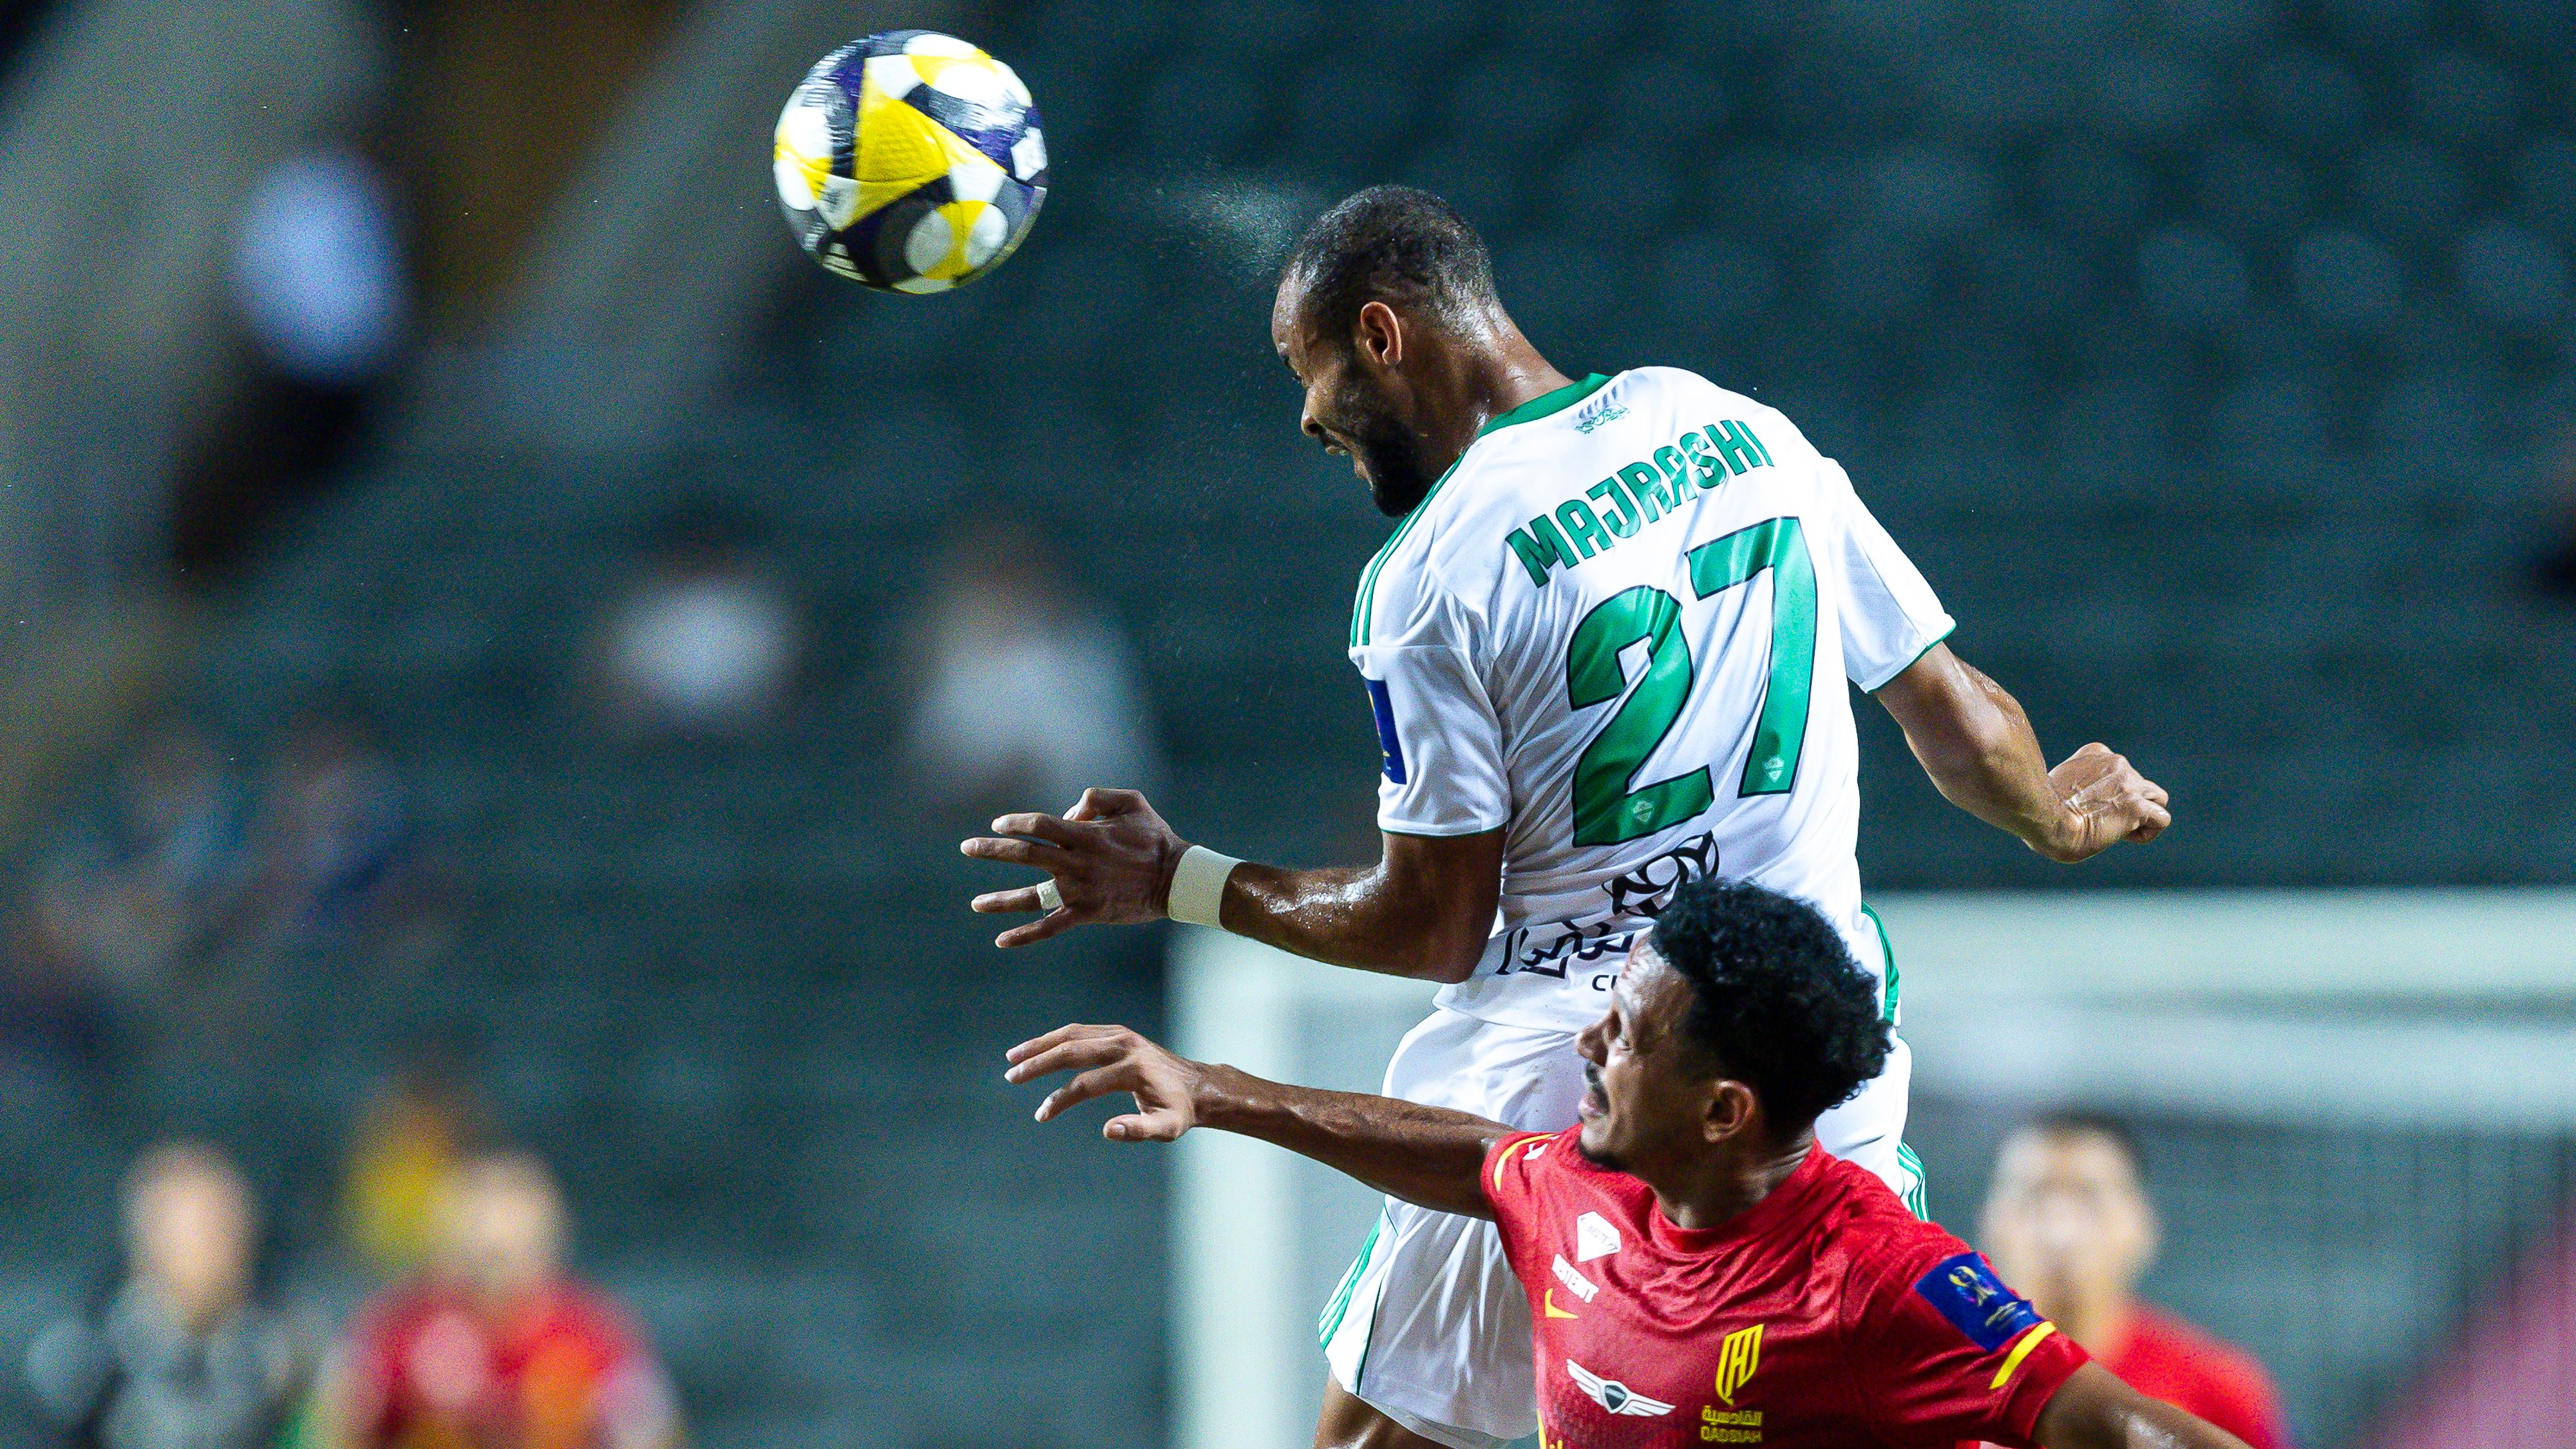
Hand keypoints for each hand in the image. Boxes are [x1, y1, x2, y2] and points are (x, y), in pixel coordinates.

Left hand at [960, 788, 1186, 947]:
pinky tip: (1002, 940)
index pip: (1039, 825)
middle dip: (991, 850)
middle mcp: (1076, 863)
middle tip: (967, 847)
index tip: (999, 824)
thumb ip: (1097, 796)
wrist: (1175, 879)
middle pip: (1024, 854)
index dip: (1016, 823)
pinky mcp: (1087, 913)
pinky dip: (1025, 935)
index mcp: (1085, 835)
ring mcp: (1079, 891)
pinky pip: (1050, 926)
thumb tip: (1070, 810)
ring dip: (1000, 900)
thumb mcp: (1132, 802)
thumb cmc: (1155, 837)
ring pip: (1031, 896)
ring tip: (975, 903)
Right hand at [1004, 1023, 1202, 1141]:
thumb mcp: (1168, 1128)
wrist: (1197, 1085)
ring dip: (1041, 1044)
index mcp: (1133, 1070)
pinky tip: (1038, 1049)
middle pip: (1073, 1050)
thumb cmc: (1179, 1111)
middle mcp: (1124, 1046)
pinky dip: (1056, 1038)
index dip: (1060, 1100)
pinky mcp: (1117, 1032)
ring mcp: (1120, 1035)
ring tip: (1013, 1058)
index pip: (1086, 1084)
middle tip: (1011, 1076)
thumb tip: (1107, 1130)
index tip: (1041, 1115)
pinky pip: (1080, 1031)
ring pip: (1072, 1034)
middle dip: (1039, 1063)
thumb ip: (1140, 1131)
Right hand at [2036, 743, 2170, 862]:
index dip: (2110, 792)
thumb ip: (2075, 784)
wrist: (2044, 820)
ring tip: (2117, 829)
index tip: (2089, 805)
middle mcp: (2116, 763)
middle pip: (2139, 784)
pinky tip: (2124, 837)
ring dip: (2142, 815)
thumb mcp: (2057, 784)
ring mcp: (2129, 783)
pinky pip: (2161, 819)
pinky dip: (2147, 832)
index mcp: (2095, 753)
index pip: (2119, 769)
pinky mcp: (2137, 806)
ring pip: (2157, 798)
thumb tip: (2069, 803)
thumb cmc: (2038, 811)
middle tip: (2101, 820)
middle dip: (2127, 803)